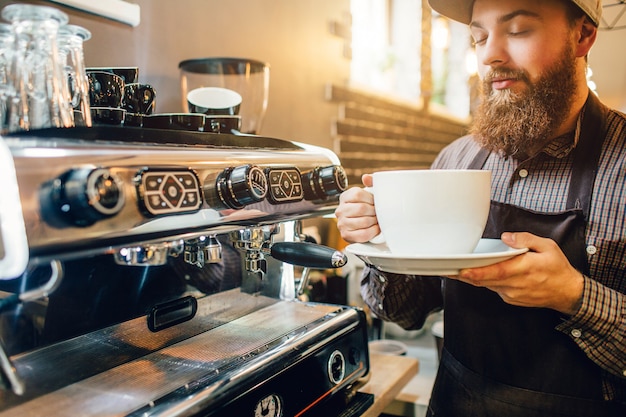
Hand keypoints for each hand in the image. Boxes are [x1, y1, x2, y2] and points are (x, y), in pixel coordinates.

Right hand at [334, 174, 379, 242]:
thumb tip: (366, 177)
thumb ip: (371, 183)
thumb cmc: (368, 208)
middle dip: (374, 211)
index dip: (370, 199)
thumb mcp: (369, 193)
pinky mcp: (346, 235)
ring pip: (363, 222)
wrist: (365, 225)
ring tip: (376, 220)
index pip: (357, 194)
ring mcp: (341, 223)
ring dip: (374, 221)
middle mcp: (340, 210)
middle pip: (361, 208)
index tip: (374, 202)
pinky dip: (372, 231)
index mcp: (345, 197)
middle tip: (377, 212)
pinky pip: (363, 234)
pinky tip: (375, 228)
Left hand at [453, 232, 583, 315]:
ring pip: (486, 285)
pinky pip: (493, 289)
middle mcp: (514, 284)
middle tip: (447, 268)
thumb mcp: (548, 247)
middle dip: (465, 274)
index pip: (493, 272)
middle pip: (484, 280)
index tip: (460, 269)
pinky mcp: (511, 299)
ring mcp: (512, 294)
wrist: (568, 293)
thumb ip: (526, 240)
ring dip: (472, 277)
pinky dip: (485, 281)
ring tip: (456, 268)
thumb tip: (507, 237)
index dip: (475, 272)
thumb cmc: (558, 269)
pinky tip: (478, 273)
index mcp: (523, 269)